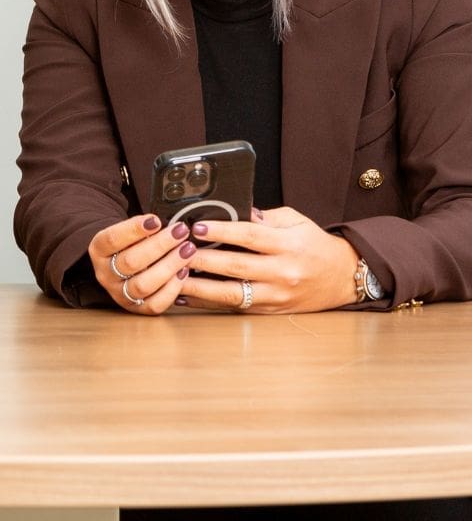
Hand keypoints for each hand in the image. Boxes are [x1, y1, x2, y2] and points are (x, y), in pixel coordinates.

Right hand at [88, 215, 197, 314]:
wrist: (123, 266)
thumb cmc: (130, 243)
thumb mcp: (127, 232)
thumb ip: (143, 229)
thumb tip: (170, 226)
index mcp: (98, 250)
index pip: (113, 239)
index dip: (134, 229)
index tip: (156, 220)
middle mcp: (105, 274)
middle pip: (131, 262)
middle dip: (159, 245)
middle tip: (180, 232)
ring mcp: (119, 293)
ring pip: (143, 285)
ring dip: (169, 266)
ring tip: (187, 250)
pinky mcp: (136, 308)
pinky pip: (154, 304)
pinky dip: (172, 288)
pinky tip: (184, 271)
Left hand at [178, 207, 359, 312]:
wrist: (344, 277)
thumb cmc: (315, 245)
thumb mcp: (295, 220)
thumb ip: (265, 216)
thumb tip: (233, 209)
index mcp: (287, 245)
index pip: (249, 236)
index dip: (221, 232)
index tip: (196, 227)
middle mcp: (282, 272)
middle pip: (236, 266)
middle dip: (202, 259)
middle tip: (176, 251)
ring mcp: (276, 295)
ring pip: (232, 293)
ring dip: (200, 286)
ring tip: (175, 276)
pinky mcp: (271, 311)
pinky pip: (235, 307)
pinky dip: (209, 302)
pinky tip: (187, 296)